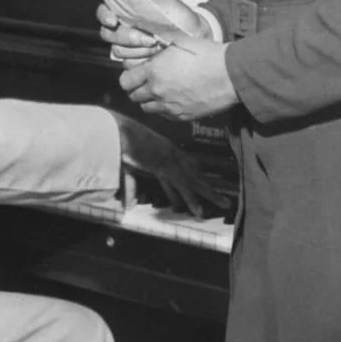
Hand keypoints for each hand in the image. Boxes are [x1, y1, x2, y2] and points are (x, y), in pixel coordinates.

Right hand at [97, 0, 208, 62]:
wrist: (196, 38)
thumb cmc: (180, 18)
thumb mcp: (167, 3)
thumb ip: (149, 3)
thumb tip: (133, 8)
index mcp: (127, 13)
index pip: (104, 12)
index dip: (104, 16)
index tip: (113, 21)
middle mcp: (123, 30)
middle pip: (108, 35)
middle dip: (128, 37)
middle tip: (151, 39)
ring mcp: (127, 48)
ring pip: (118, 52)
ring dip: (138, 50)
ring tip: (158, 46)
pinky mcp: (135, 63)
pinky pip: (129, 65)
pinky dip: (142, 62)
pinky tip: (156, 58)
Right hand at [110, 111, 231, 216]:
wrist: (116, 130)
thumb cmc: (118, 143)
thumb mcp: (125, 166)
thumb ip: (129, 187)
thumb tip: (128, 206)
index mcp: (162, 150)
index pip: (183, 165)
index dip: (194, 176)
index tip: (204, 184)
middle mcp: (170, 153)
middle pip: (194, 173)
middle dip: (207, 186)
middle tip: (223, 198)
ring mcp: (169, 159)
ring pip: (194, 180)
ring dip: (209, 193)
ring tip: (224, 204)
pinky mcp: (165, 166)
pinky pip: (182, 185)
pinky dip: (191, 199)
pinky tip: (199, 211)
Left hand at [118, 36, 238, 121]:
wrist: (231, 74)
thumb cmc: (208, 55)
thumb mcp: (180, 42)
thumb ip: (161, 45)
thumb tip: (151, 42)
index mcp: (154, 71)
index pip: (126, 81)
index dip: (129, 77)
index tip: (135, 74)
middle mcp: (158, 91)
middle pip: (133, 96)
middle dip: (137, 89)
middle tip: (146, 82)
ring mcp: (169, 106)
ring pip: (146, 108)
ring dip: (149, 100)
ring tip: (159, 92)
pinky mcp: (182, 116)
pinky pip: (164, 116)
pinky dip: (163, 109)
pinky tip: (173, 99)